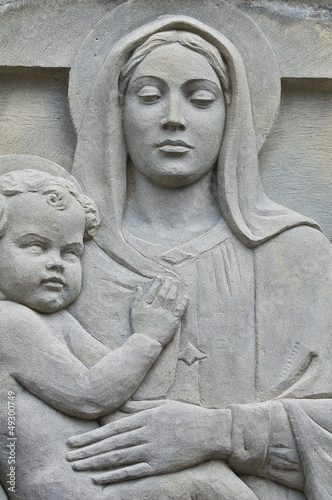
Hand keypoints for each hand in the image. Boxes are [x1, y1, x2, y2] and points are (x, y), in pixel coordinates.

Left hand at [66, 400, 230, 484]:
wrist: (211, 430)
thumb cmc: (188, 415)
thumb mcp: (163, 405)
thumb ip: (141, 408)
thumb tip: (122, 409)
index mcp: (145, 417)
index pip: (111, 428)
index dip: (91, 436)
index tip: (74, 441)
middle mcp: (144, 432)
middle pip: (110, 444)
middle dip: (87, 450)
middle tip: (68, 456)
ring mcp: (151, 450)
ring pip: (116, 458)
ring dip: (95, 463)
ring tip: (78, 466)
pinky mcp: (159, 465)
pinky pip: (132, 472)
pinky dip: (113, 476)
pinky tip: (99, 478)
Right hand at [131, 277, 187, 345]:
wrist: (147, 342)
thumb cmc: (139, 327)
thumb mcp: (134, 312)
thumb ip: (136, 299)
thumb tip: (139, 287)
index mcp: (145, 306)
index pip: (152, 292)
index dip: (157, 284)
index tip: (160, 278)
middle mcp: (155, 309)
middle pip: (162, 293)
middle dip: (167, 284)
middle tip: (170, 278)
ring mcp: (165, 315)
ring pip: (171, 299)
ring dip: (175, 289)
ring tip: (177, 282)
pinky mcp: (173, 321)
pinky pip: (179, 310)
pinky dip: (183, 302)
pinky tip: (186, 296)